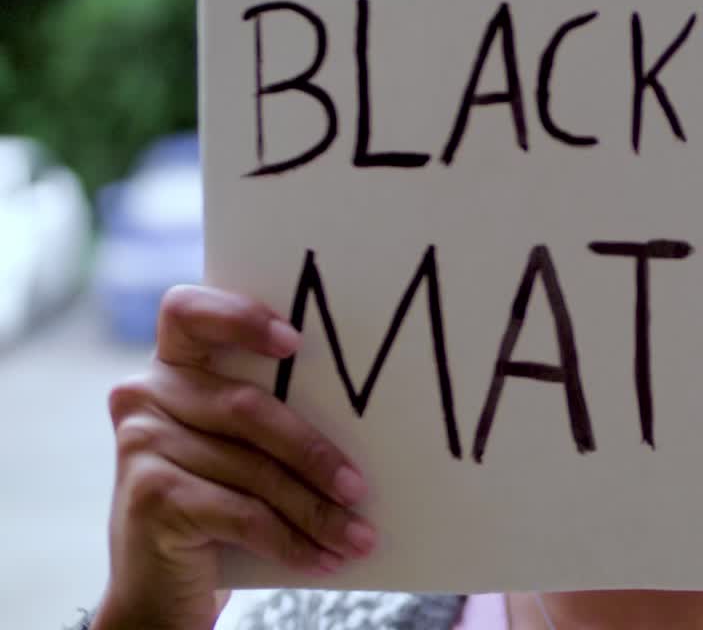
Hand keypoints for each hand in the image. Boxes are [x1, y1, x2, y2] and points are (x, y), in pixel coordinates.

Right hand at [93, 286, 375, 629]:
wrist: (160, 583)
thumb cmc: (220, 498)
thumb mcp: (242, 448)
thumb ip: (272, 415)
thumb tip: (369, 422)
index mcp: (173, 364)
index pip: (187, 311)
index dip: (239, 317)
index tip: (296, 342)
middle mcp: (145, 395)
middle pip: (246, 408)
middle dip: (314, 452)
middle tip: (360, 489)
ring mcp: (140, 444)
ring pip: (254, 470)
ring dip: (315, 510)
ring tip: (358, 537)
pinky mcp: (149, 495)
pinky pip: (241, 514)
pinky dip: (289, 540)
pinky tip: (322, 558)